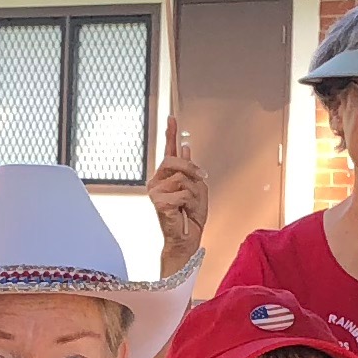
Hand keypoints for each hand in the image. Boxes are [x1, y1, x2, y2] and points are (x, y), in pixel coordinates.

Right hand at [149, 129, 207, 278]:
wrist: (186, 239)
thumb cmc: (191, 217)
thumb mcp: (197, 188)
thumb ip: (189, 170)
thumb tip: (185, 148)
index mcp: (166, 177)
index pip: (168, 151)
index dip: (170, 134)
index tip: (172, 118)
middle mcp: (157, 182)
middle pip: (174, 161)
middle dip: (191, 169)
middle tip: (202, 179)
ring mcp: (155, 192)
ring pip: (182, 178)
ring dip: (193, 192)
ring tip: (189, 206)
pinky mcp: (158, 202)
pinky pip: (183, 192)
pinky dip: (190, 202)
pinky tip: (184, 212)